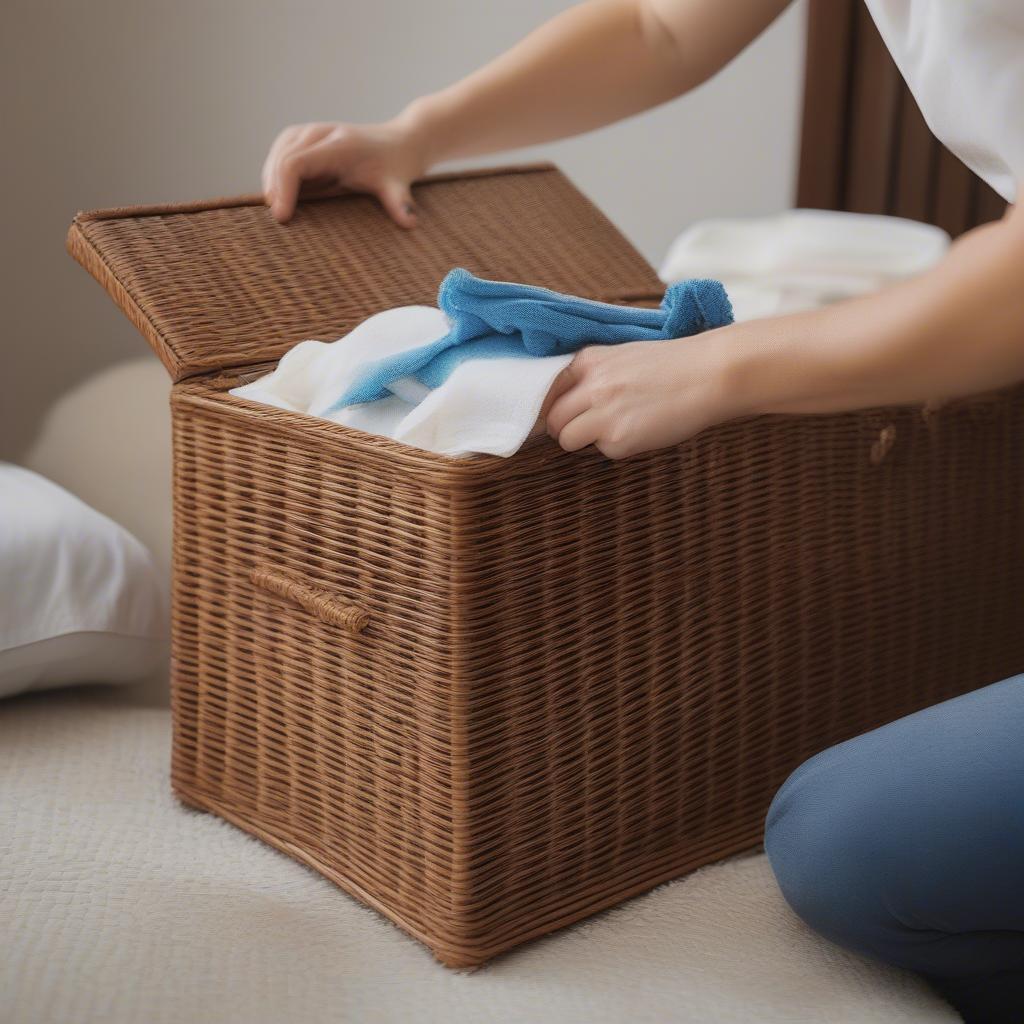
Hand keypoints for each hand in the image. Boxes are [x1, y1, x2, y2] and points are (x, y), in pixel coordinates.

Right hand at [261, 116, 430, 225]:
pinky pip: (281, 153)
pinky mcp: (305, 138)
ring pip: (277, 153)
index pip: (296, 163)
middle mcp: (320, 133)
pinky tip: (278, 195)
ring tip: (275, 209)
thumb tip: (409, 223)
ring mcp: (310, 133)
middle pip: (281, 157)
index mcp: (338, 144)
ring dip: (271, 181)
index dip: (284, 190)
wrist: (399, 143)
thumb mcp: (398, 184)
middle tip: (278, 220)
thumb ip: (399, 202)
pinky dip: (275, 174)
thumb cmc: (396, 166)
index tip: (283, 217)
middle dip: (275, 189)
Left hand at [543, 333, 741, 458]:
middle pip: (552, 419)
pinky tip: (641, 431)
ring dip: (584, 441)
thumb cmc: (673, 366)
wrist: (710, 375)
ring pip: (566, 439)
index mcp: (589, 360)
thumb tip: (568, 401)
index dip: (553, 407)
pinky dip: (618, 447)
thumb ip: (594, 374)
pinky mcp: (618, 439)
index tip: (561, 415)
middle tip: (587, 429)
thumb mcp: (624, 355)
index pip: (546, 390)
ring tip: (614, 431)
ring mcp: (602, 413)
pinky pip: (602, 451)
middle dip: (564, 428)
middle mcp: (590, 385)